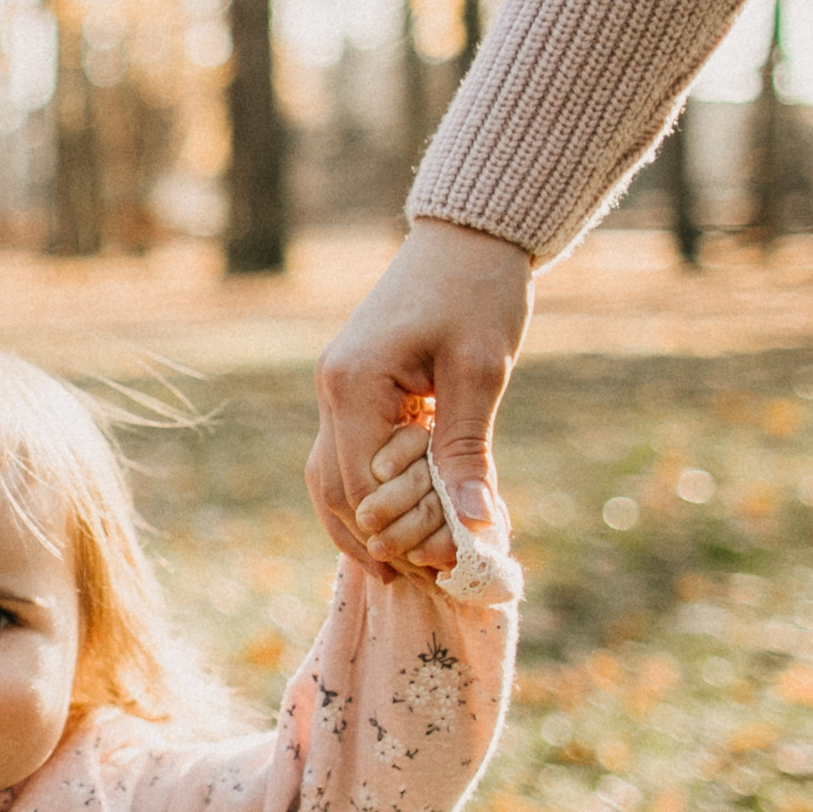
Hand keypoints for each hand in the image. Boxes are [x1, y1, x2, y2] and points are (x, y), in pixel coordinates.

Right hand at [308, 218, 533, 571]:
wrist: (469, 234)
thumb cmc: (480, 291)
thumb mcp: (481, 371)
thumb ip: (467, 449)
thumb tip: (473, 522)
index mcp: (355, 383)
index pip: (362, 484)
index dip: (402, 531)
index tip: (449, 561)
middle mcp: (333, 390)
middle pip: (335, 490)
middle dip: (376, 538)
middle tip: (424, 577)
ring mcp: (338, 389)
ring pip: (331, 477)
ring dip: (362, 524)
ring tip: (398, 570)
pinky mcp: (355, 387)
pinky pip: (349, 454)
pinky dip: (369, 493)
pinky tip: (396, 521)